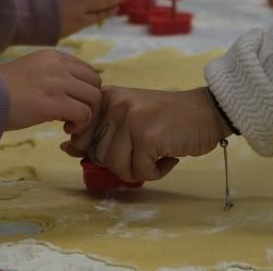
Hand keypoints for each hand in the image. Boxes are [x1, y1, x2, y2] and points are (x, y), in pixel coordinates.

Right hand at [0, 50, 101, 133]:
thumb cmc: (1, 90)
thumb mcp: (32, 71)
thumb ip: (53, 75)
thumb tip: (72, 93)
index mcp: (54, 57)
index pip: (88, 71)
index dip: (86, 90)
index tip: (74, 103)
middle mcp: (59, 66)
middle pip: (95, 83)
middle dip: (90, 102)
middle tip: (75, 116)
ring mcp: (58, 83)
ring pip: (94, 99)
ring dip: (87, 115)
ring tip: (71, 124)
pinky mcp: (54, 103)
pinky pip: (84, 114)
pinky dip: (81, 125)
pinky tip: (67, 129)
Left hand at [61, 87, 232, 182]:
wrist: (207, 111)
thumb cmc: (169, 119)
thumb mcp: (129, 118)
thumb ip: (98, 132)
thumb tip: (65, 147)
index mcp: (107, 98)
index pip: (80, 138)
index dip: (100, 151)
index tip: (125, 143)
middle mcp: (115, 105)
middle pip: (99, 157)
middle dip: (124, 161)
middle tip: (147, 147)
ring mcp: (130, 120)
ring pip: (117, 168)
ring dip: (141, 168)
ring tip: (158, 151)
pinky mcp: (146, 136)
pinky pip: (140, 173)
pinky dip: (157, 171)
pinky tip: (169, 154)